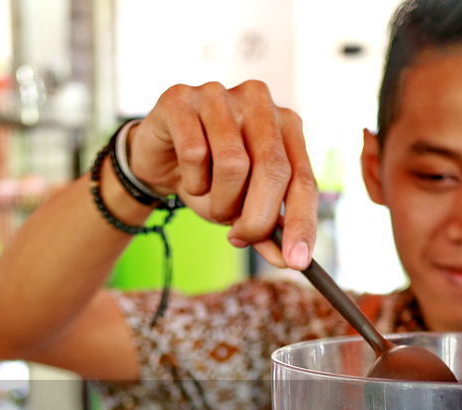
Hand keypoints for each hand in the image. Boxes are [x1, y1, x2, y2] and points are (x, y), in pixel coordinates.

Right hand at [126, 80, 316, 269]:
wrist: (158, 156)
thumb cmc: (209, 177)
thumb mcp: (242, 207)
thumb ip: (268, 230)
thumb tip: (290, 259)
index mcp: (286, 125)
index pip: (303, 178)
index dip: (302, 222)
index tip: (297, 262)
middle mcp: (259, 101)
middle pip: (272, 169)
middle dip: (256, 217)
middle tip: (240, 238)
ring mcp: (219, 95)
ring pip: (233, 164)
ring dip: (219, 201)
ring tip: (209, 202)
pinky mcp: (181, 99)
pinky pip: (194, 153)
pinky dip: (192, 182)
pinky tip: (188, 179)